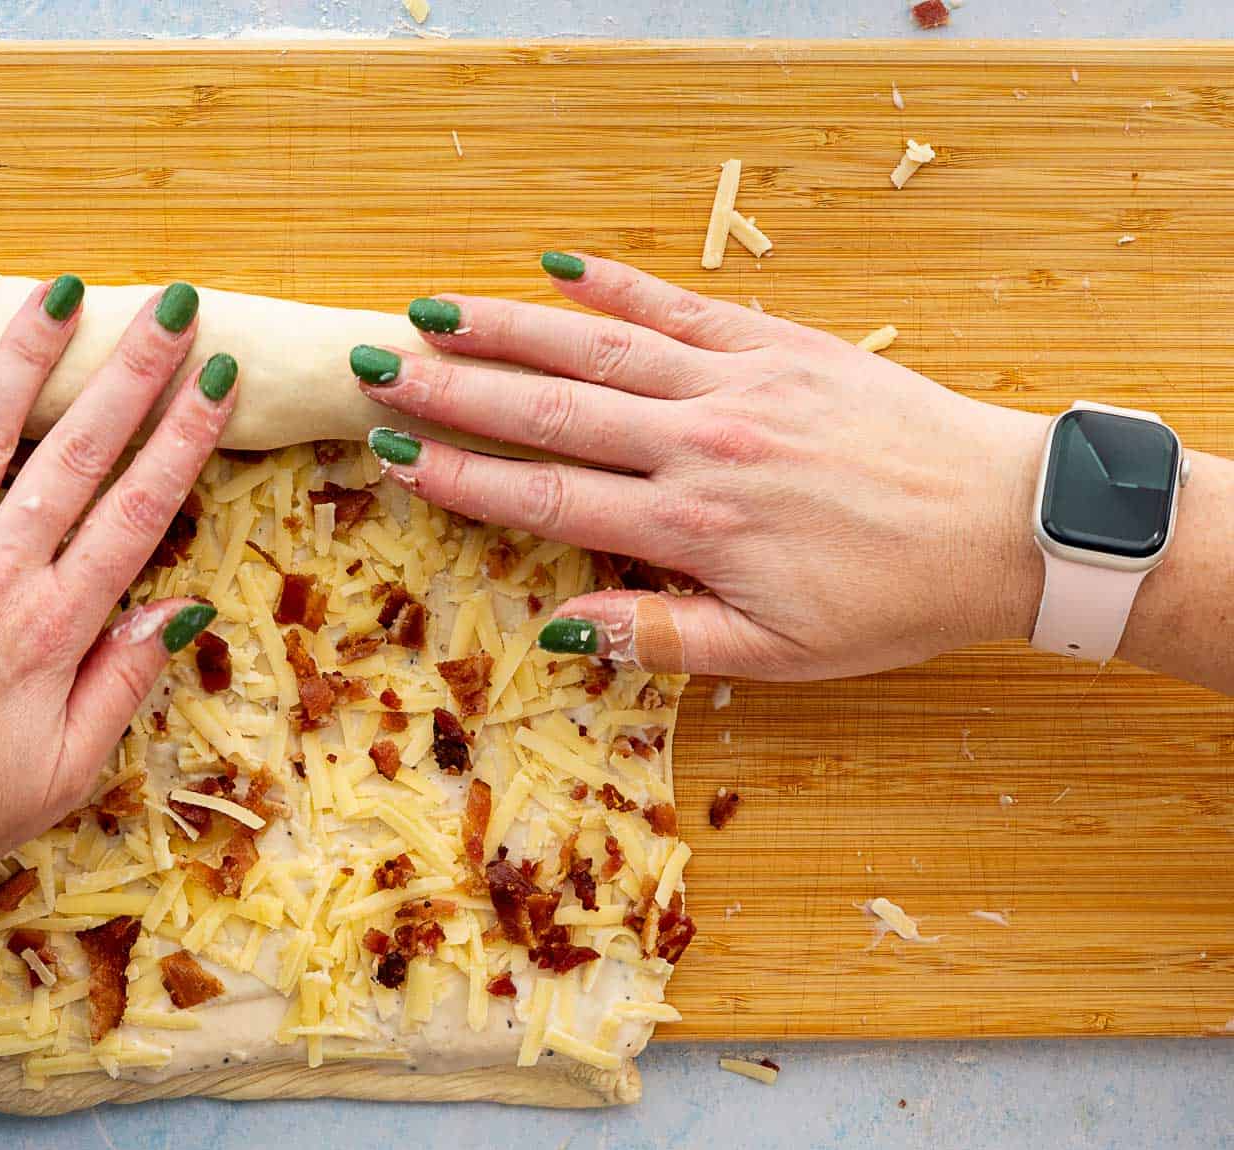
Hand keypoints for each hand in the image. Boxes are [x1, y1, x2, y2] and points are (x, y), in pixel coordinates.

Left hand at [0, 279, 237, 895]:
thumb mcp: (66, 769)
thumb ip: (124, 681)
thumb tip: (182, 608)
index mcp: (55, 630)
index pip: (137, 512)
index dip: (184, 440)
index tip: (218, 380)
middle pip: (77, 457)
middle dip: (131, 375)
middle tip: (171, 306)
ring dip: (27, 360)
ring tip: (63, 290)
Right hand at [350, 254, 1047, 680]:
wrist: (1003, 523)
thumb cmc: (890, 601)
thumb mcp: (775, 654)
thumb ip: (662, 637)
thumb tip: (564, 630)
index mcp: (689, 526)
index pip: (545, 494)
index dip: (462, 475)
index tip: (395, 454)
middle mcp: (700, 443)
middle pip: (550, 409)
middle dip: (454, 389)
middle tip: (377, 368)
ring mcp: (739, 382)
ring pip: (600, 348)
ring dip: (510, 327)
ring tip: (435, 311)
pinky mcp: (781, 343)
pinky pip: (683, 305)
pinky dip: (618, 285)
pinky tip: (559, 265)